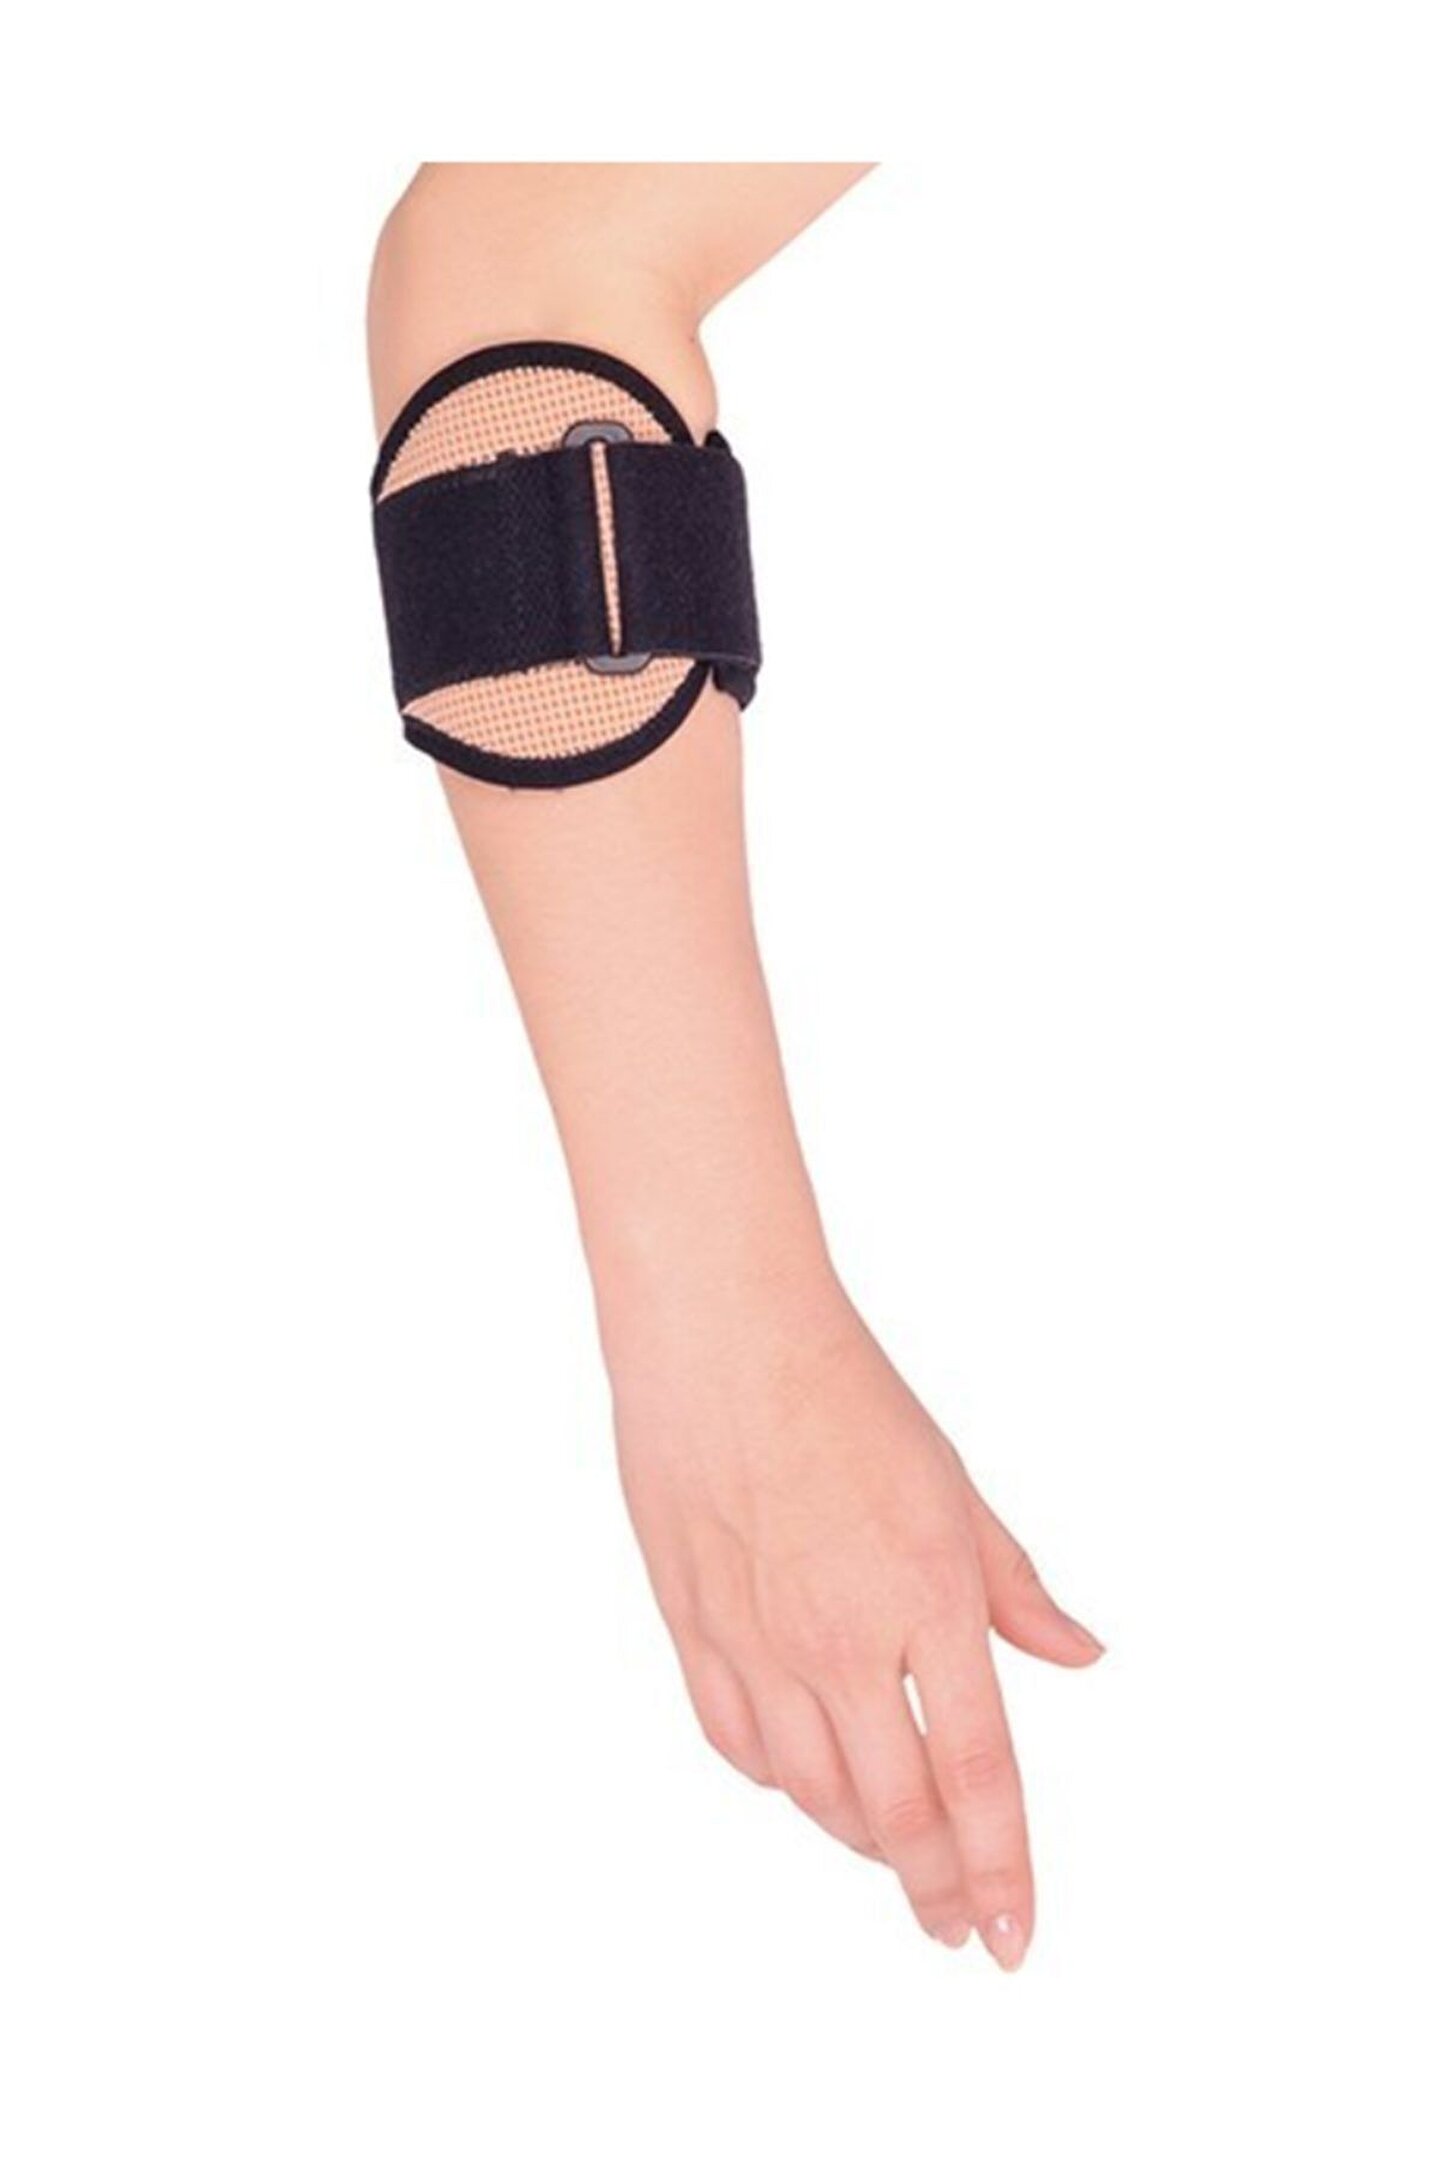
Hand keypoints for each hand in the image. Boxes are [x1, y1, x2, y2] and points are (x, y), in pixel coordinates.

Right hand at [609, 1281, 1102, 1967]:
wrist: (721, 1335)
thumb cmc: (845, 1395)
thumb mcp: (954, 1488)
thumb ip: (1014, 1587)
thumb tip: (1079, 1655)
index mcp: (926, 1600)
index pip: (978, 1777)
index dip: (1000, 1870)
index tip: (1015, 1937)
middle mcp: (842, 1640)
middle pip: (897, 1812)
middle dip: (936, 1888)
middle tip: (960, 1926)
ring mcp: (759, 1642)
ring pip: (815, 1795)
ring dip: (864, 1842)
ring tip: (896, 1853)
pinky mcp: (694, 1629)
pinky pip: (740, 1746)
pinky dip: (783, 1784)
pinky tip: (807, 1784)